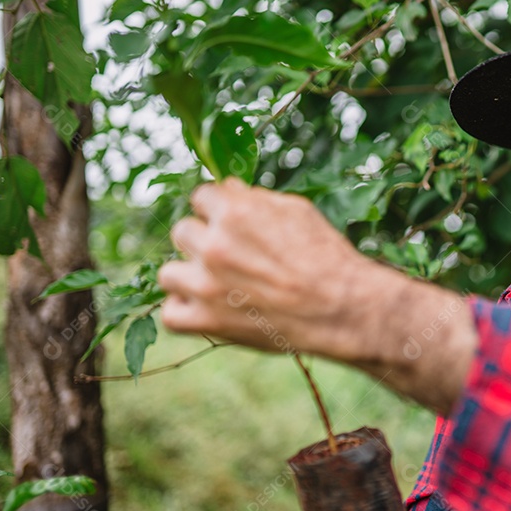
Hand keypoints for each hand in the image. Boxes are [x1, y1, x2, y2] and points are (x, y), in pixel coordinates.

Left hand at [159, 178, 476, 414]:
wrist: (342, 308)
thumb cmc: (326, 256)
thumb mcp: (297, 211)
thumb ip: (255, 199)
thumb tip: (227, 189)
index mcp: (234, 211)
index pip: (200, 198)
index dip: (218, 211)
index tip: (233, 225)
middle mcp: (214, 245)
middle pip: (182, 232)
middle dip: (205, 241)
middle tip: (235, 258)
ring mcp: (204, 285)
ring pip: (168, 273)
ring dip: (189, 276)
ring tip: (219, 286)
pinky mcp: (206, 321)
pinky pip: (170, 314)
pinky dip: (185, 312)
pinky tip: (208, 309)